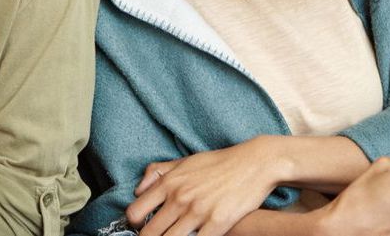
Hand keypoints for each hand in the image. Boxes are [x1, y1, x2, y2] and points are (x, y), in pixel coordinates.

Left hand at [127, 137, 279, 235]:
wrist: (254, 163)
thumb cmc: (220, 163)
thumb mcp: (186, 161)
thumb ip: (159, 173)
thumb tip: (138, 190)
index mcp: (169, 183)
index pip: (135, 212)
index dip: (135, 225)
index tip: (144, 228)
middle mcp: (179, 198)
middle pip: (149, 234)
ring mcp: (197, 212)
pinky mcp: (217, 223)